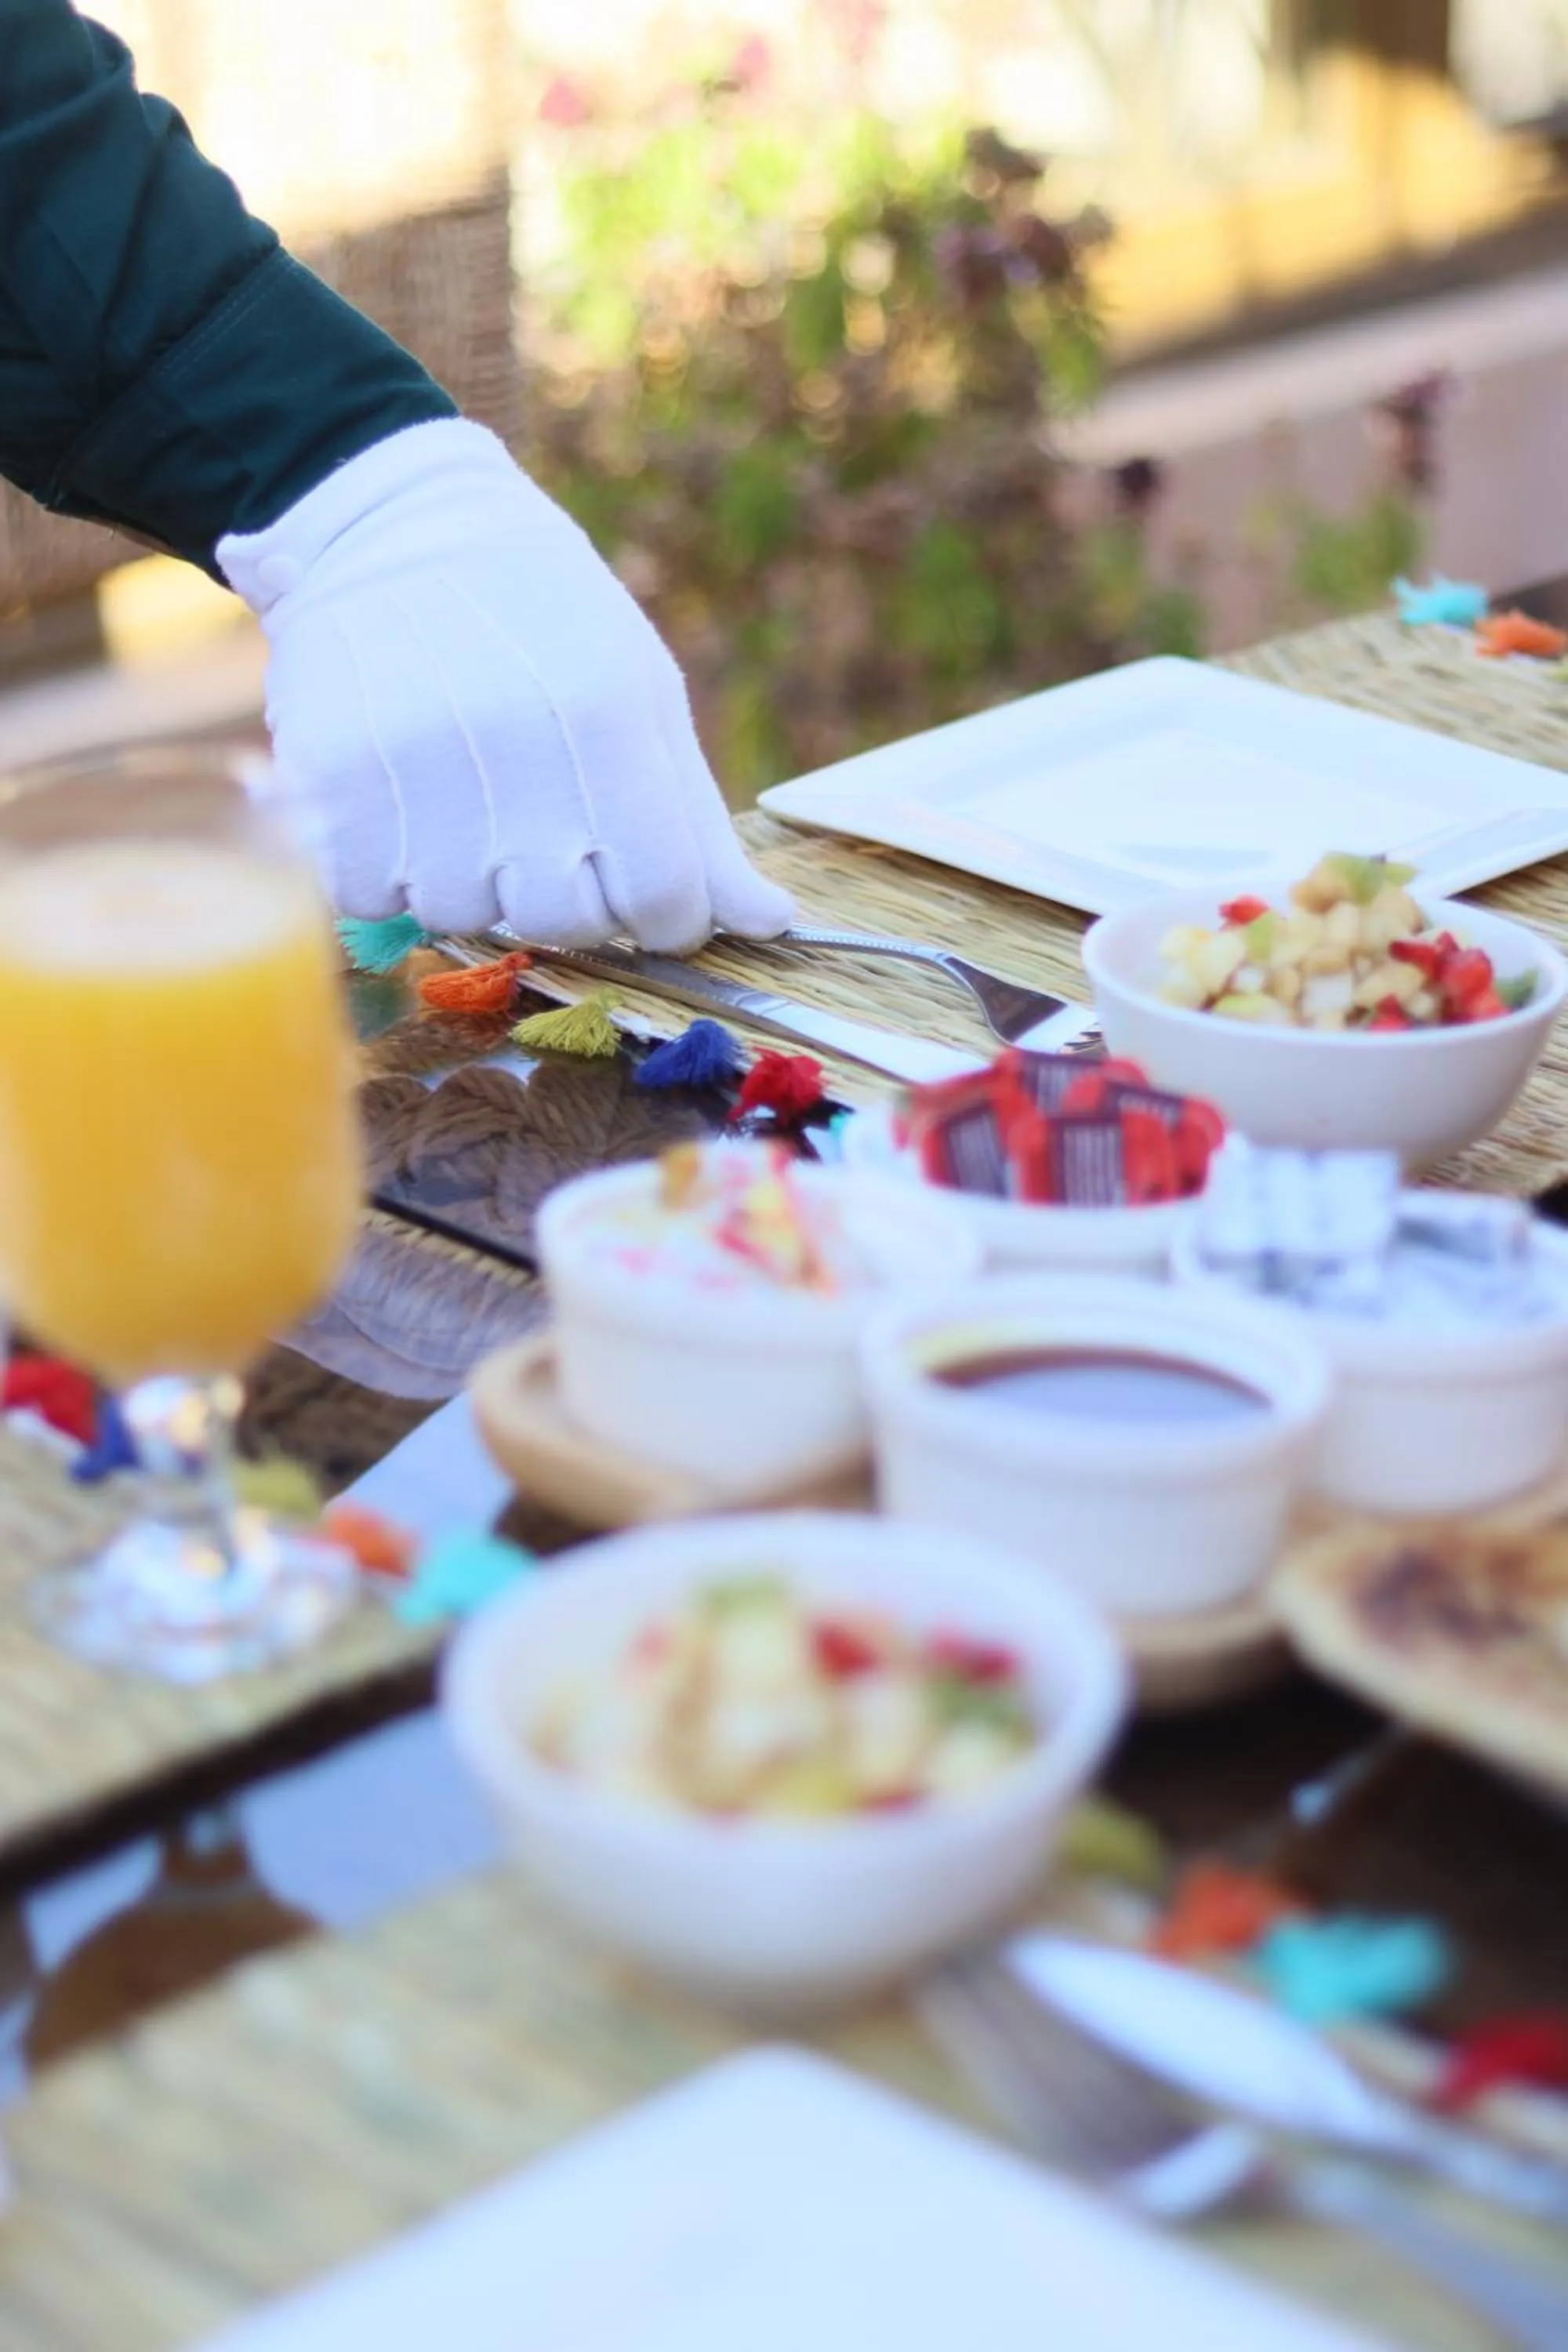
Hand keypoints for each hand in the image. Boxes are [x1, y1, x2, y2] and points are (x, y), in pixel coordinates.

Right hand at [217, 421, 792, 950]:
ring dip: (467, 878)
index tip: (639, 883)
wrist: (390, 525)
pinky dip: (386, 870)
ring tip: (459, 792)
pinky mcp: (328, 785)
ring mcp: (415, 769)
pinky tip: (398, 799)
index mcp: (610, 717)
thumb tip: (771, 925)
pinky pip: (373, 899)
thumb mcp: (641, 692)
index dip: (661, 913)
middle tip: (535, 820)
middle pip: (563, 921)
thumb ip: (698, 822)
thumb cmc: (542, 622)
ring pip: (462, 916)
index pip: (664, 899)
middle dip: (561, 892)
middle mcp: (514, 746)